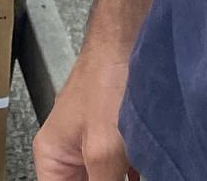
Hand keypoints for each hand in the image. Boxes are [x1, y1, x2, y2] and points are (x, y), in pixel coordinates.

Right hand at [33, 41, 139, 180]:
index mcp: (52, 156)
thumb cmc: (107, 79)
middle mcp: (70, 153)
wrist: (131, 40)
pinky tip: (154, 170)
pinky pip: (125, 170)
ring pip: (108, 180)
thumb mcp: (103, 150)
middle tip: (124, 177)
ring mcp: (95, 145)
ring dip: (123, 179)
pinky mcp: (119, 138)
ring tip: (134, 169)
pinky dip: (136, 175)